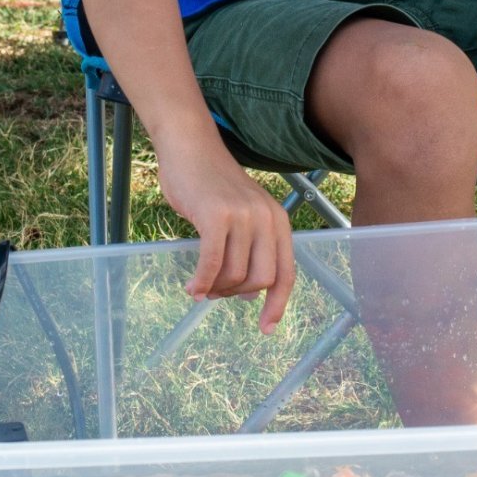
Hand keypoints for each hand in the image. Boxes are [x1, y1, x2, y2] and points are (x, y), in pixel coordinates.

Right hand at [156, 137, 295, 331]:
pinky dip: (201, 281)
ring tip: (199, 286)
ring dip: (215, 289)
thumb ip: (250, 249)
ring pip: (235, 275)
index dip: (277, 304)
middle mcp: (266, 217)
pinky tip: (191, 286)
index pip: (286, 273)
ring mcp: (243, 215)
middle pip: (261, 279)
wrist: (189, 147)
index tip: (266, 328)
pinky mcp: (216, 215)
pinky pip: (212, 263)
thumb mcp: (241, 215)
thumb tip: (249, 293)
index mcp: (277, 220)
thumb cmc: (210, 185)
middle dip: (236, 295)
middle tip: (214, 293)